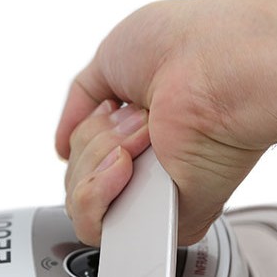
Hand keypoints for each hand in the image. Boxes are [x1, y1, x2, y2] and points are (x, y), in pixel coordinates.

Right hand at [55, 0, 276, 244]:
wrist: (212, 66)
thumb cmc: (184, 48)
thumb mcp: (111, 59)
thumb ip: (82, 100)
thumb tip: (64, 142)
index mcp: (143, 133)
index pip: (84, 157)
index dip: (82, 136)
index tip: (110, 109)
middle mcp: (152, 165)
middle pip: (76, 178)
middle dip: (90, 144)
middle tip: (132, 119)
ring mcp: (158, 194)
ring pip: (80, 201)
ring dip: (95, 162)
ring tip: (141, 135)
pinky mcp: (166, 223)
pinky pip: (96, 228)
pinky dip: (97, 193)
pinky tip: (126, 166)